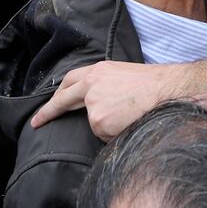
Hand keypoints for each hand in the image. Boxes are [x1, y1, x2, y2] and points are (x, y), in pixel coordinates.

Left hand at [29, 60, 183, 139]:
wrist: (168, 91)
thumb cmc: (155, 85)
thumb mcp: (125, 77)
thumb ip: (106, 86)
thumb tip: (100, 104)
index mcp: (98, 71)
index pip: (70, 81)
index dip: (57, 93)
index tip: (45, 103)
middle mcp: (90, 85)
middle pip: (63, 98)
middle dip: (48, 111)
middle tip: (37, 121)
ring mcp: (92, 104)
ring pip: (93, 124)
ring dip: (108, 126)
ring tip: (131, 116)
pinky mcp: (97, 121)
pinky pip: (103, 136)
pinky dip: (115, 135)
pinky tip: (130, 124)